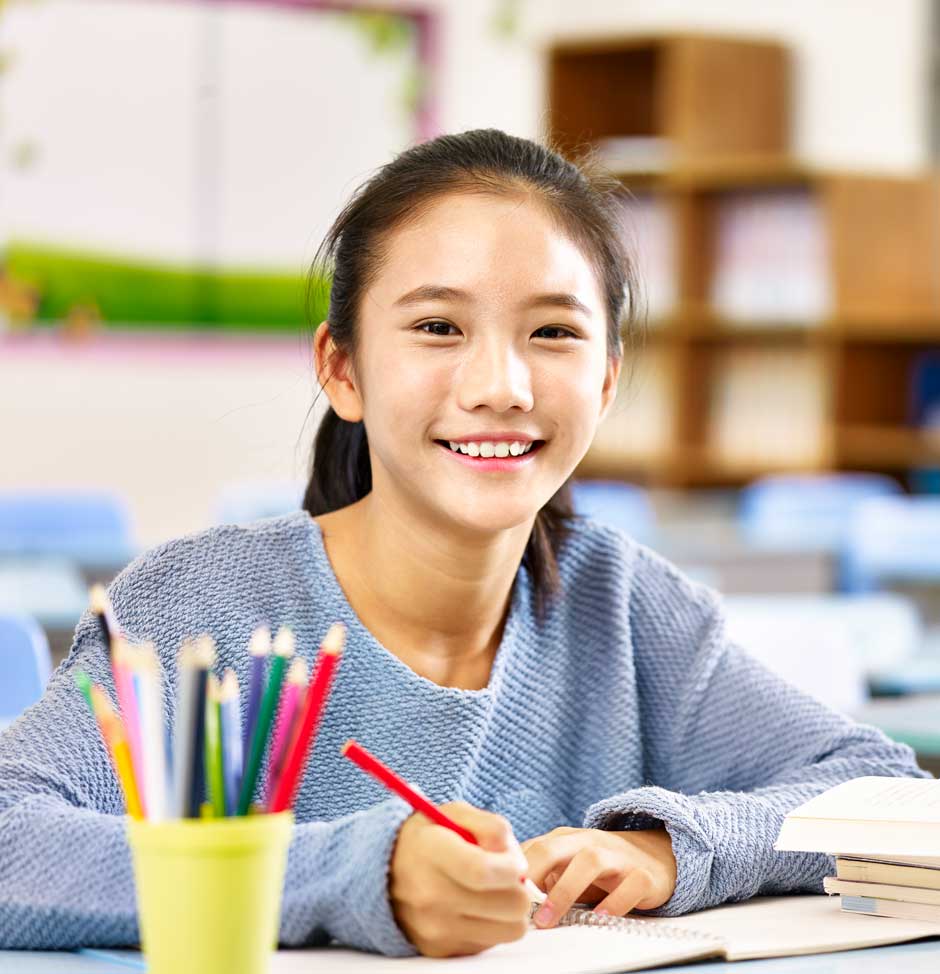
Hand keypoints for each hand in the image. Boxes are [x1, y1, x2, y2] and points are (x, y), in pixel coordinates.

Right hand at [389, 801, 531, 956]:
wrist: (383, 872)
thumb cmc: (426, 838)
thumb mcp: (454, 814)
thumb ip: (490, 826)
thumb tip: (515, 860)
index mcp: (431, 853)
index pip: (482, 871)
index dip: (511, 867)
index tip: (515, 862)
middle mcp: (431, 896)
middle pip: (508, 905)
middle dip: (518, 887)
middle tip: (506, 875)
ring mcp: (436, 928)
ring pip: (510, 929)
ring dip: (509, 910)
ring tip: (492, 891)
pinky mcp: (441, 950)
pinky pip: (492, 942)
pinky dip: (492, 924)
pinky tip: (475, 906)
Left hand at [521, 826, 676, 927]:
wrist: (656, 855)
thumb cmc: (602, 866)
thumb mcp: (568, 863)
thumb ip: (541, 872)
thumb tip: (506, 892)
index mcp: (566, 839)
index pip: (532, 847)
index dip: (513, 870)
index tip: (498, 893)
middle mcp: (590, 842)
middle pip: (555, 847)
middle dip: (533, 873)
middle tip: (518, 904)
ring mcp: (618, 857)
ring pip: (590, 861)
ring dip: (565, 890)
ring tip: (548, 919)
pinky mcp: (644, 876)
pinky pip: (630, 885)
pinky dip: (614, 902)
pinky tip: (599, 918)